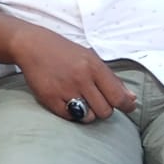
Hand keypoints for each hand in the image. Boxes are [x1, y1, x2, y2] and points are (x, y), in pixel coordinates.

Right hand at [9, 26, 136, 122]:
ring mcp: (64, 90)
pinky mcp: (49, 98)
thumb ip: (112, 79)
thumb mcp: (91, 59)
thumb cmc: (64, 52)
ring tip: (82, 102)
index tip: (128, 107)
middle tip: (98, 101)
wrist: (32, 46)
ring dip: (89, 113)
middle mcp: (81, 79)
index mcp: (94, 67)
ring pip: (89, 116)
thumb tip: (131, 98)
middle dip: (105, 109)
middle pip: (105, 110)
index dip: (127, 106)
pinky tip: (68, 102)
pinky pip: (69, 117)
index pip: (118, 96)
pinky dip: (72, 113)